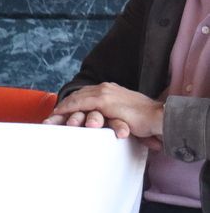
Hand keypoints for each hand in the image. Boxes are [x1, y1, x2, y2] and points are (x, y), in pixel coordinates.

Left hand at [47, 82, 163, 143]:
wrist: (159, 117)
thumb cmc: (147, 120)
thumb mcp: (127, 114)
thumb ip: (115, 115)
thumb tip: (110, 124)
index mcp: (111, 90)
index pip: (87, 94)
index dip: (74, 102)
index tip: (63, 110)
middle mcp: (106, 88)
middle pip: (79, 95)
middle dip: (65, 104)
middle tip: (52, 114)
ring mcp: (104, 93)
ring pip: (77, 98)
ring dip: (64, 107)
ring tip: (53, 116)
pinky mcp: (104, 101)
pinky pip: (80, 104)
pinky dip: (68, 108)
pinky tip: (61, 114)